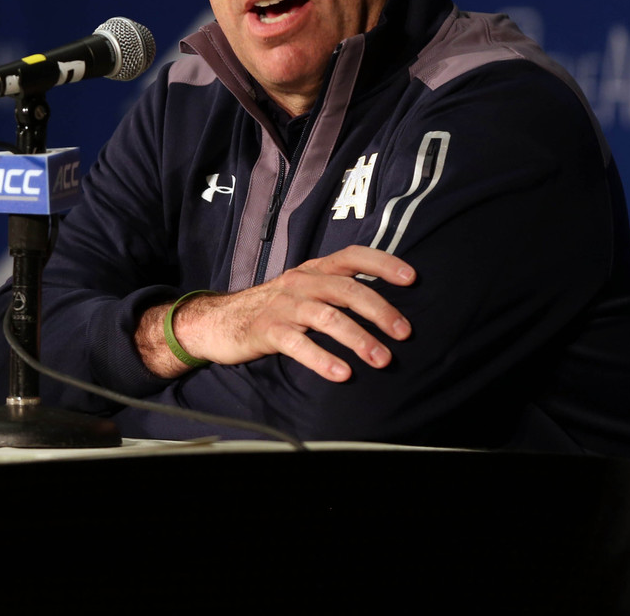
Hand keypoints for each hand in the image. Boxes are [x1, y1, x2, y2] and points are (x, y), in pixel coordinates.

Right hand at [135, 245, 414, 381]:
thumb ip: (336, 292)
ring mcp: (283, 306)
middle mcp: (301, 282)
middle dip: (379, 309)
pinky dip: (321, 358)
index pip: (352, 255)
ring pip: (326, 316)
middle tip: (405, 332)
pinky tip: (341, 373)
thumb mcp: (304, 290)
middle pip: (346, 289)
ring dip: (358, 337)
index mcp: (314, 270)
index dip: (382, 263)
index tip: (412, 278)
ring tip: (381, 359)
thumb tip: (386, 306)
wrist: (217, 321)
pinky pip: (297, 344)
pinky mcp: (266, 330)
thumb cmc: (273, 308)